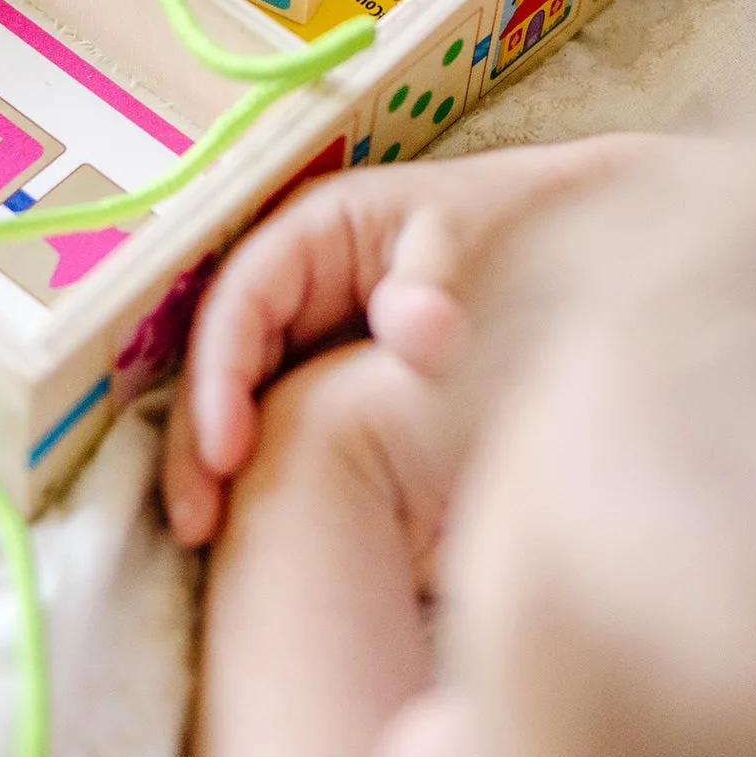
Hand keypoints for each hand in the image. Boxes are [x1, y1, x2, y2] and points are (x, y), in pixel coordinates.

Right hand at [161, 136, 660, 546]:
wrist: (559, 228)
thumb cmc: (511, 223)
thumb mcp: (470, 240)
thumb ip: (435, 284)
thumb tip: (418, 333)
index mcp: (317, 224)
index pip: (241, 299)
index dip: (220, 375)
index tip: (230, 453)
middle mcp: (297, 268)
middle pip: (220, 350)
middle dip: (200, 432)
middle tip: (196, 519)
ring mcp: (308, 314)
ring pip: (239, 384)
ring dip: (215, 456)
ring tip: (203, 533)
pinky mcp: (328, 355)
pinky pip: (272, 402)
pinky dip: (256, 456)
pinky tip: (250, 518)